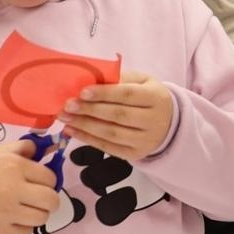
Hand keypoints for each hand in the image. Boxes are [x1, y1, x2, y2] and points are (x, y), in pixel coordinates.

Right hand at [0, 140, 60, 233]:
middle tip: (38, 198)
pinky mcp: (0, 231)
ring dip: (37, 213)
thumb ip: (25, 148)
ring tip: (25, 208)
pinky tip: (13, 218)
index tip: (39, 183)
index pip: (50, 178)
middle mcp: (12, 189)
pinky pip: (27, 232)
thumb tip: (50, 148)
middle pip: (51, 200)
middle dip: (48, 199)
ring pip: (42, 218)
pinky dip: (23, 226)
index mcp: (14, 167)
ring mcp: (6, 212)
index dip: (47, 181)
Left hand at [59, 71, 174, 160]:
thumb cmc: (148, 97)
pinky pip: (108, 147)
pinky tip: (72, 130)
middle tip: (68, 105)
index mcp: (156, 97)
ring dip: (84, 125)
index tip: (82, 92)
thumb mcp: (141, 81)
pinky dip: (87, 139)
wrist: (168, 123)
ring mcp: (146, 140)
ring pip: (111, 133)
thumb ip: (120, 79)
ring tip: (65, 117)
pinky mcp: (136, 154)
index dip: (105, 93)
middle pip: (119, 115)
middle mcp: (154, 120)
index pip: (128, 95)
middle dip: (90, 110)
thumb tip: (88, 80)